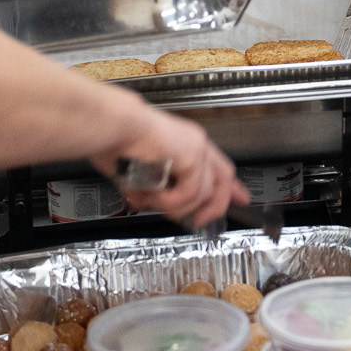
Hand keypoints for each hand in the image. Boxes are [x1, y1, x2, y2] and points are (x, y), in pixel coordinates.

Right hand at [106, 105, 248, 227]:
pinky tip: (153, 195)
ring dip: (175, 207)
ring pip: (203, 194)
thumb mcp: (135, 172)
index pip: (218, 166)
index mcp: (184, 144)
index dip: (230, 187)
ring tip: (151, 201)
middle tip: (198, 222)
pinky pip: (191, 192)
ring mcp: (197, 148)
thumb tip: (148, 204)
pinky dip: (170, 200)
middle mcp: (195, 143)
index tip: (241, 199)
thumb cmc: (113, 142)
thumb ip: (149, 187)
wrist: (110, 128)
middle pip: (223, 179)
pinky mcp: (193, 155)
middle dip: (215, 206)